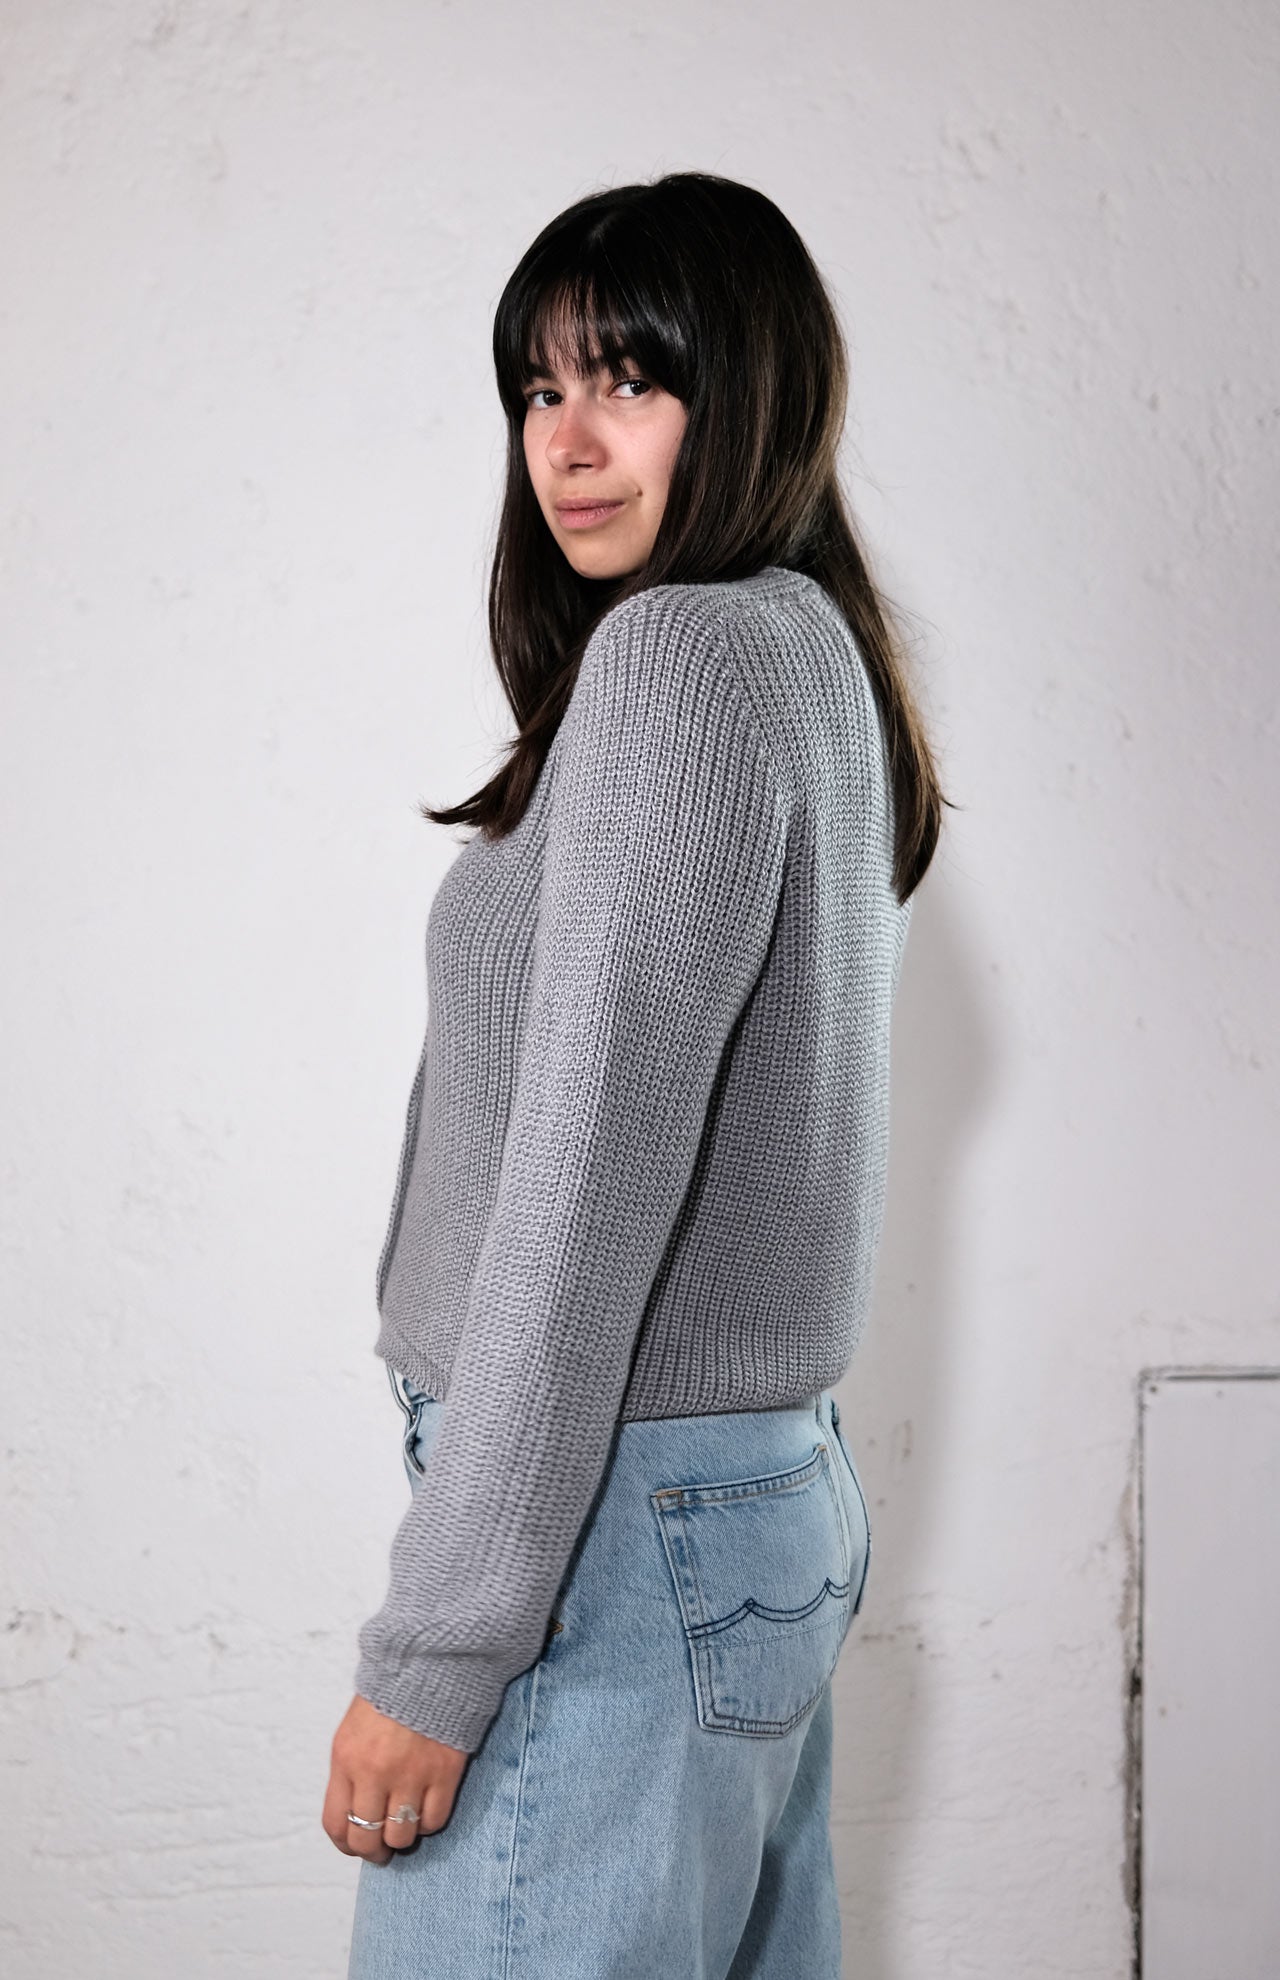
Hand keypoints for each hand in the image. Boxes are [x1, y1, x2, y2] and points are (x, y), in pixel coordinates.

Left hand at [322, 1693, 469, 1862]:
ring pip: (401, 1836)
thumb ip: (351, 1770)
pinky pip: (434, 1820)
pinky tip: (427, 1809)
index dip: (345, 1844)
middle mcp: (375, 1773)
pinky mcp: (445, 1772)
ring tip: (406, 1827)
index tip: (355, 1845)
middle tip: (381, 1850)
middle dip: (373, 1851)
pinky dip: (429, 1823)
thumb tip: (356, 1811)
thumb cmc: (391, 1693)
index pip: (336, 1823)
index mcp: (346, 1758)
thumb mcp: (354, 1728)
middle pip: (367, 1838)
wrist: (432, 1660)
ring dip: (402, 1837)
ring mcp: (411, 1774)